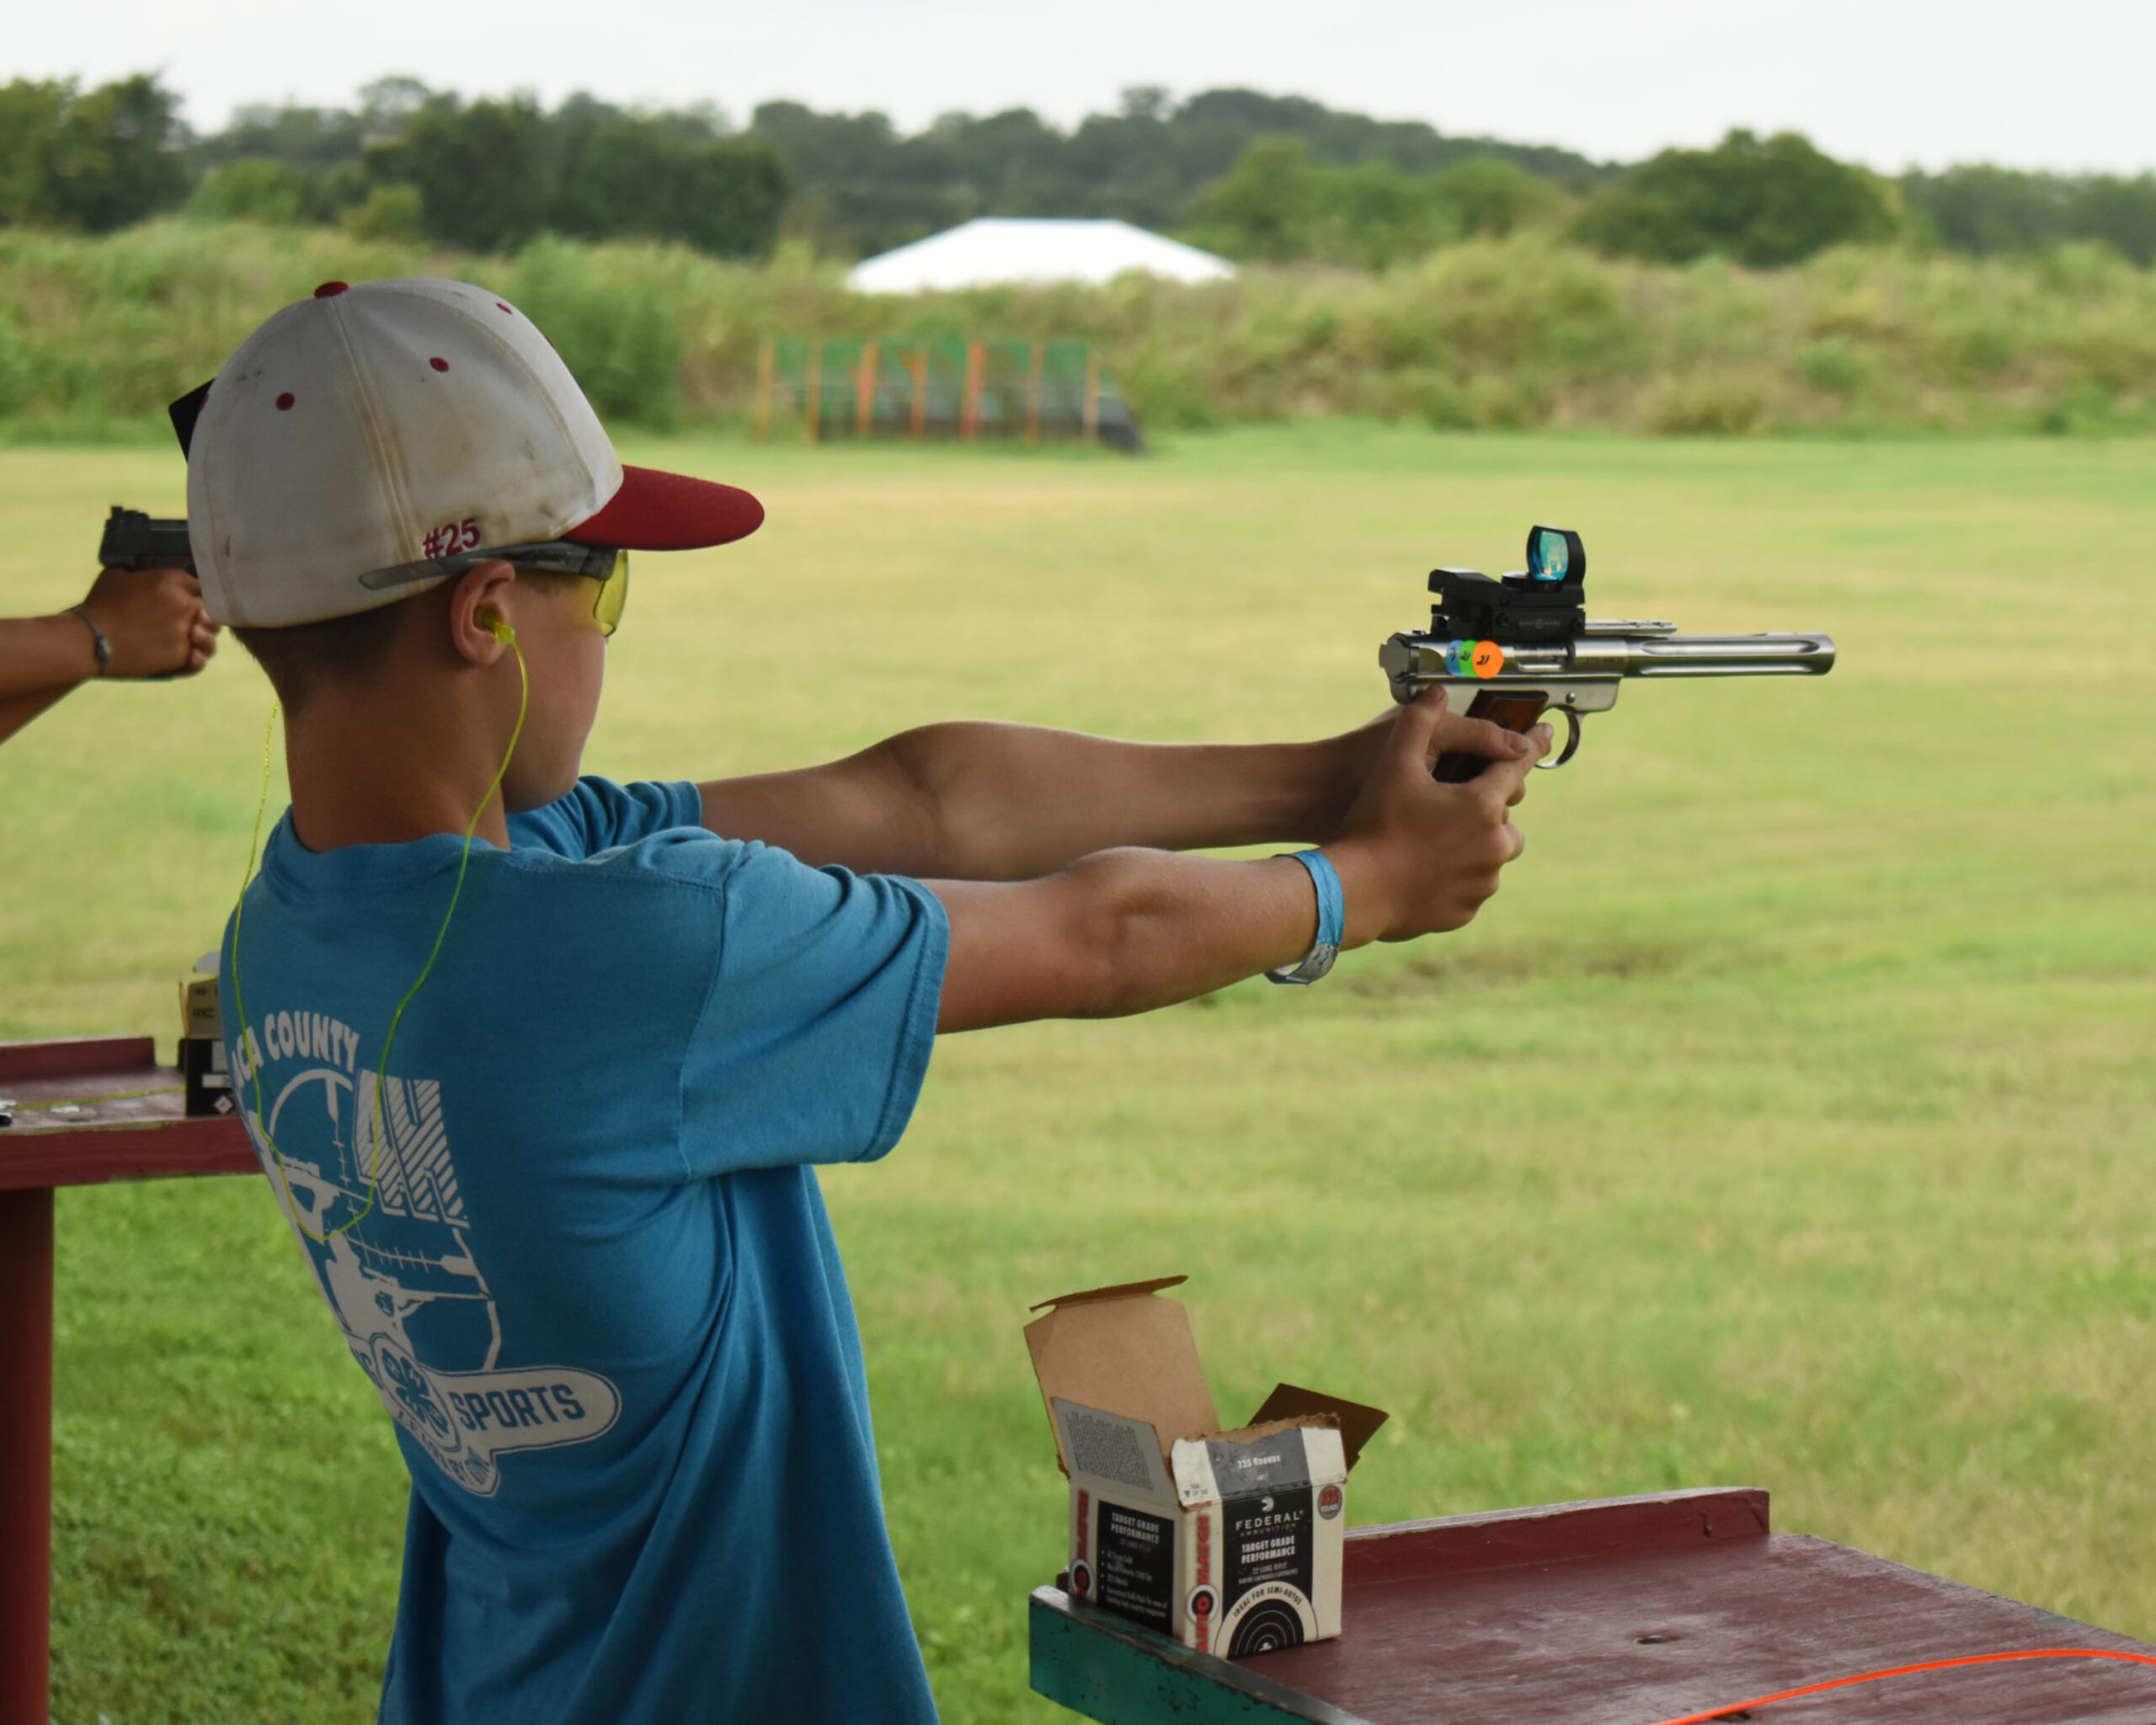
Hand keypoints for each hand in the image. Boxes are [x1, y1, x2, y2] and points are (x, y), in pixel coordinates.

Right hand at [76, 566, 218, 677]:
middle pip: (211, 610)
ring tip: (193, 641)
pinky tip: (189, 657)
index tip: (192, 600)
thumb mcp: (115, 576)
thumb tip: (140, 572)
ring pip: (211, 637)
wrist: (89, 640)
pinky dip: (195, 660)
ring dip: (205, 639)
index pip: (201, 585)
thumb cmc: (99, 606)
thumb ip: (137, 573)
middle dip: (204, 616)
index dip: (197, 594)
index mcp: (172, 581)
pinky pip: (199, 659)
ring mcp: (184, 631)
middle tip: (195, 622)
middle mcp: (184, 604)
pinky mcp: (179, 655)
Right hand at [1325, 686, 1548, 941]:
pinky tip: (1425, 870)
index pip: (1517, 767)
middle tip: (1450, 807)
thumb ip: (1419, 723)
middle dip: (1488, 811)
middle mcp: (1493, 846)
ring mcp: (1482, 882)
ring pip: (1491, 856)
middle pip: (1507, 819)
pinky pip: (1471, 887)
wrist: (1354, 892)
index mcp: (1482, 806)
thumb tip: (1438, 692)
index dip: (1530, 745)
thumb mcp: (1394, 765)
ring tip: (1433, 841)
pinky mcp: (1466, 910)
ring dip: (1473, 845)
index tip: (1543, 732)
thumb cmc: (1374, 826)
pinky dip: (1456, 877)